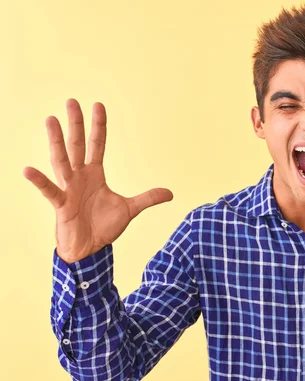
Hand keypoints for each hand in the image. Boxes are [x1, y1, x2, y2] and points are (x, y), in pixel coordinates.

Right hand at [23, 98, 173, 262]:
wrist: (90, 249)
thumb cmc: (104, 226)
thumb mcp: (129, 209)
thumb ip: (148, 198)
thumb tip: (170, 193)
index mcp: (95, 174)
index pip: (98, 144)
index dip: (99, 126)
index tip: (98, 105)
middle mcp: (80, 176)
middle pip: (78, 145)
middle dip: (76, 124)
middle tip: (71, 101)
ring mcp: (69, 188)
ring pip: (62, 160)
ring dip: (56, 141)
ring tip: (50, 120)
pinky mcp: (61, 204)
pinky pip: (50, 191)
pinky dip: (39, 181)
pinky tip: (28, 170)